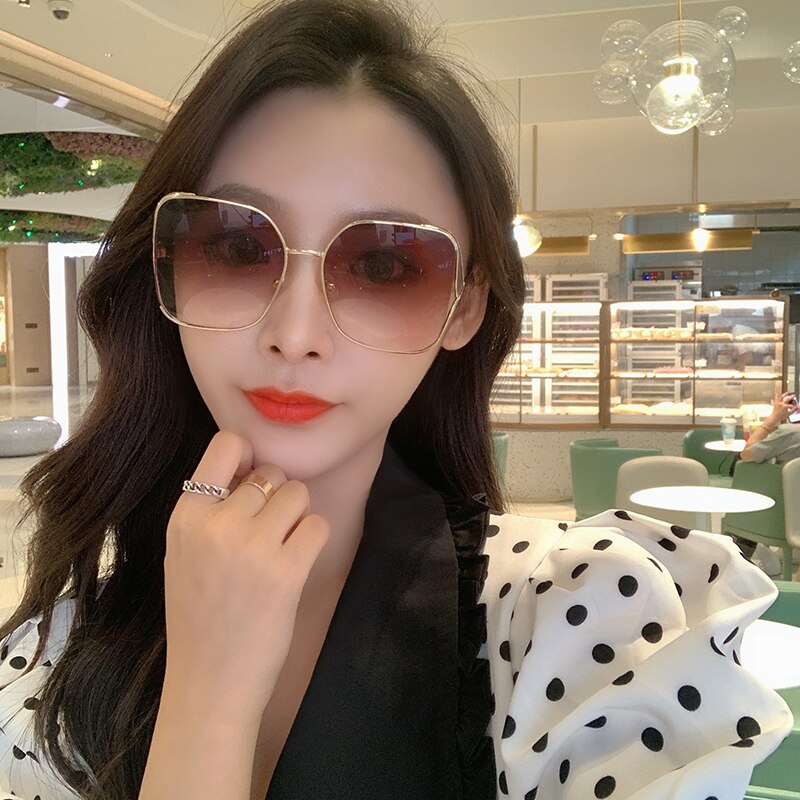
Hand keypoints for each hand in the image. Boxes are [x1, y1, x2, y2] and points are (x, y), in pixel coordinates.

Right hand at [162, 430, 329, 721]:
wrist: (209, 683)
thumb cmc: (200, 618)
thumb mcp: (184, 553)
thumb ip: (211, 509)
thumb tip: (254, 466)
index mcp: (185, 516)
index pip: (227, 444)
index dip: (249, 458)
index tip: (252, 483)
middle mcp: (216, 524)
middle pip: (272, 473)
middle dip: (276, 498)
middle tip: (267, 535)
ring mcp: (252, 547)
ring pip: (298, 494)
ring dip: (297, 517)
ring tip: (281, 550)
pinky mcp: (287, 570)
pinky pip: (318, 525)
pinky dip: (313, 540)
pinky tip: (296, 564)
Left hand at [766, 391, 795, 425]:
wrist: (774, 417)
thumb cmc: (781, 416)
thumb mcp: (788, 414)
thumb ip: (793, 410)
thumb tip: (797, 407)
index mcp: (784, 406)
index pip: (791, 405)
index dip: (794, 406)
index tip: (796, 406)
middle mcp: (781, 404)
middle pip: (787, 398)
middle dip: (791, 396)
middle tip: (794, 395)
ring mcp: (777, 403)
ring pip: (781, 397)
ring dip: (785, 394)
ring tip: (788, 392)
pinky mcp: (775, 403)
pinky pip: (776, 398)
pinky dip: (776, 396)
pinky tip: (777, 393)